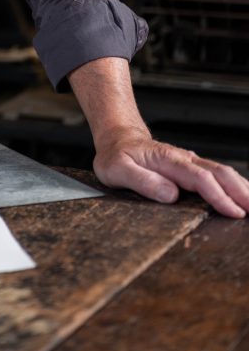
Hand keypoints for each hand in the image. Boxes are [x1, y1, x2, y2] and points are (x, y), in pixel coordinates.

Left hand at [93, 129, 248, 218]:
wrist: (118, 138)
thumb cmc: (116, 156)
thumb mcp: (117, 170)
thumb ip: (142, 181)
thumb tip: (171, 195)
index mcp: (167, 160)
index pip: (200, 179)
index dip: (219, 196)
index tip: (234, 212)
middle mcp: (183, 159)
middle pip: (220, 173)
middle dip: (241, 192)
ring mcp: (189, 162)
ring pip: (222, 172)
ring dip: (242, 188)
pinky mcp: (192, 168)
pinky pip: (218, 175)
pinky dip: (234, 185)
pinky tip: (243, 196)